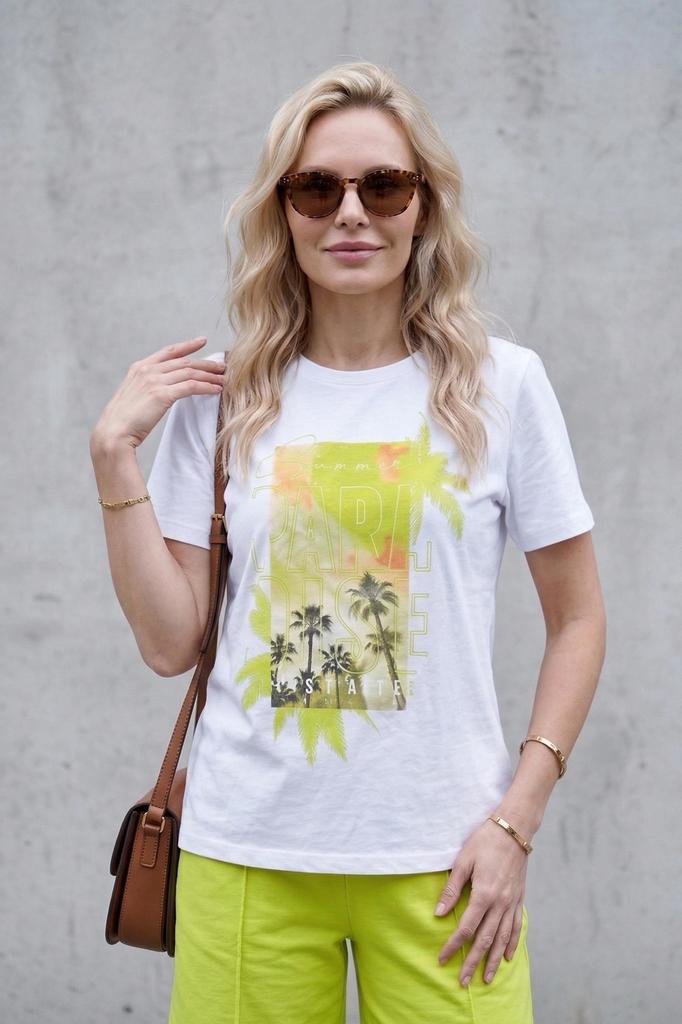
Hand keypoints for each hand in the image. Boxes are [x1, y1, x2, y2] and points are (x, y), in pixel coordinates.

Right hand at [89, 336, 225, 452]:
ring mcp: (154, 381)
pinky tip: (216, 390)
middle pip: (184, 362)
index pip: (169, 352)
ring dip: (210, 376)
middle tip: (222, 366)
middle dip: (206, 363)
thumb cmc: (123, 421)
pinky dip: (206, 387)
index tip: (202, 341)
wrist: (113, 432)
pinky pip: (191, 386)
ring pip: (190, 372)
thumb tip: (162, 390)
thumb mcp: (133, 396)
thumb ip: (147, 387)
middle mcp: (147, 370)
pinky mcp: (162, 395)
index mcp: (139, 368)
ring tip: (224, 379)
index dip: (187, 345)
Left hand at [434, 817, 528, 986]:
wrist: (514, 829)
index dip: (453, 945)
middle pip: (485, 940)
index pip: (466, 928)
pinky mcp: (519, 898)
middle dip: (472, 962)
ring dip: (493, 960)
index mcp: (483, 894)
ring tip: (486, 978)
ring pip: (502, 938)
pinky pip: (516, 926)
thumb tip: (438, 914)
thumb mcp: (463, 861)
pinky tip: (507, 956)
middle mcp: (499, 903)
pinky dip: (511, 943)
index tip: (442, 959)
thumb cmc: (484, 841)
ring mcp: (512, 902)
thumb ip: (451, 889)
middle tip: (463, 982)